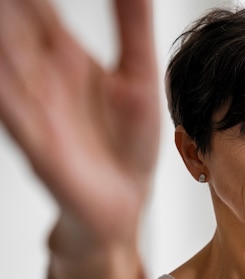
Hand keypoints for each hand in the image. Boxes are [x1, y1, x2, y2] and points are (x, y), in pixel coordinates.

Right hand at [0, 0, 159, 278]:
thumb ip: (133, 25)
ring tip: (0, 13)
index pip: (37, 4)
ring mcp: (32, 105)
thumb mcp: (140, 76)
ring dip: (0, 35)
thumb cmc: (128, 144)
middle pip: (11, 23)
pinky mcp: (35, 141)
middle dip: (7, 8)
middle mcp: (41, 74)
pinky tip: (3, 69)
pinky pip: (9, 109)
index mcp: (65, 54)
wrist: (123, 203)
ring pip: (5, 59)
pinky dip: (3, 89)